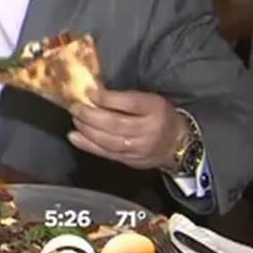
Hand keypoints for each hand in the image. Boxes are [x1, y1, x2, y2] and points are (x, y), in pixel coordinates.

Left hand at [68, 89, 188, 169]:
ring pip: (109, 140)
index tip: (89, 92)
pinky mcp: (131, 160)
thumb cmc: (158, 116)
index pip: (130, 103)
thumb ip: (126, 98)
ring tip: (75, 120)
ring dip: (87, 130)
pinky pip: (107, 153)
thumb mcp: (150, 100)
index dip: (107, 98)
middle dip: (91, 115)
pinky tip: (74, 137)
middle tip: (76, 108)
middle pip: (116, 123)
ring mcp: (140, 148)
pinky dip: (88, 145)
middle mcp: (149, 129)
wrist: (178, 143)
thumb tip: (93, 93)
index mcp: (155, 109)